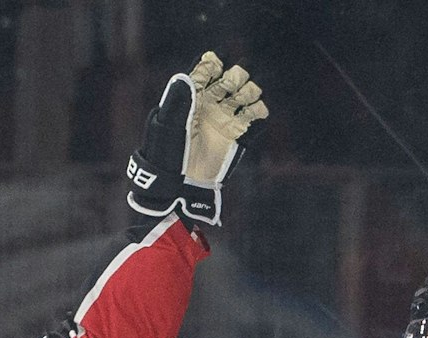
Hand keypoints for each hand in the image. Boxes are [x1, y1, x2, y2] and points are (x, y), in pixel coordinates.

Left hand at [127, 51, 268, 225]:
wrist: (180, 184)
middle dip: (236, 76)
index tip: (217, 66)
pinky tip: (258, 112)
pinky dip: (259, 111)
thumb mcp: (168, 126)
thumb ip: (178, 101)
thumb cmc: (168, 153)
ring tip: (248, 100)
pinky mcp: (236, 136)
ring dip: (251, 91)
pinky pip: (254, 118)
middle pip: (230, 78)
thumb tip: (186, 76)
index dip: (214, 64)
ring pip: (245, 95)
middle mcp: (210, 104)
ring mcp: (224, 119)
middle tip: (234, 85)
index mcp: (192, 97)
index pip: (206, 70)